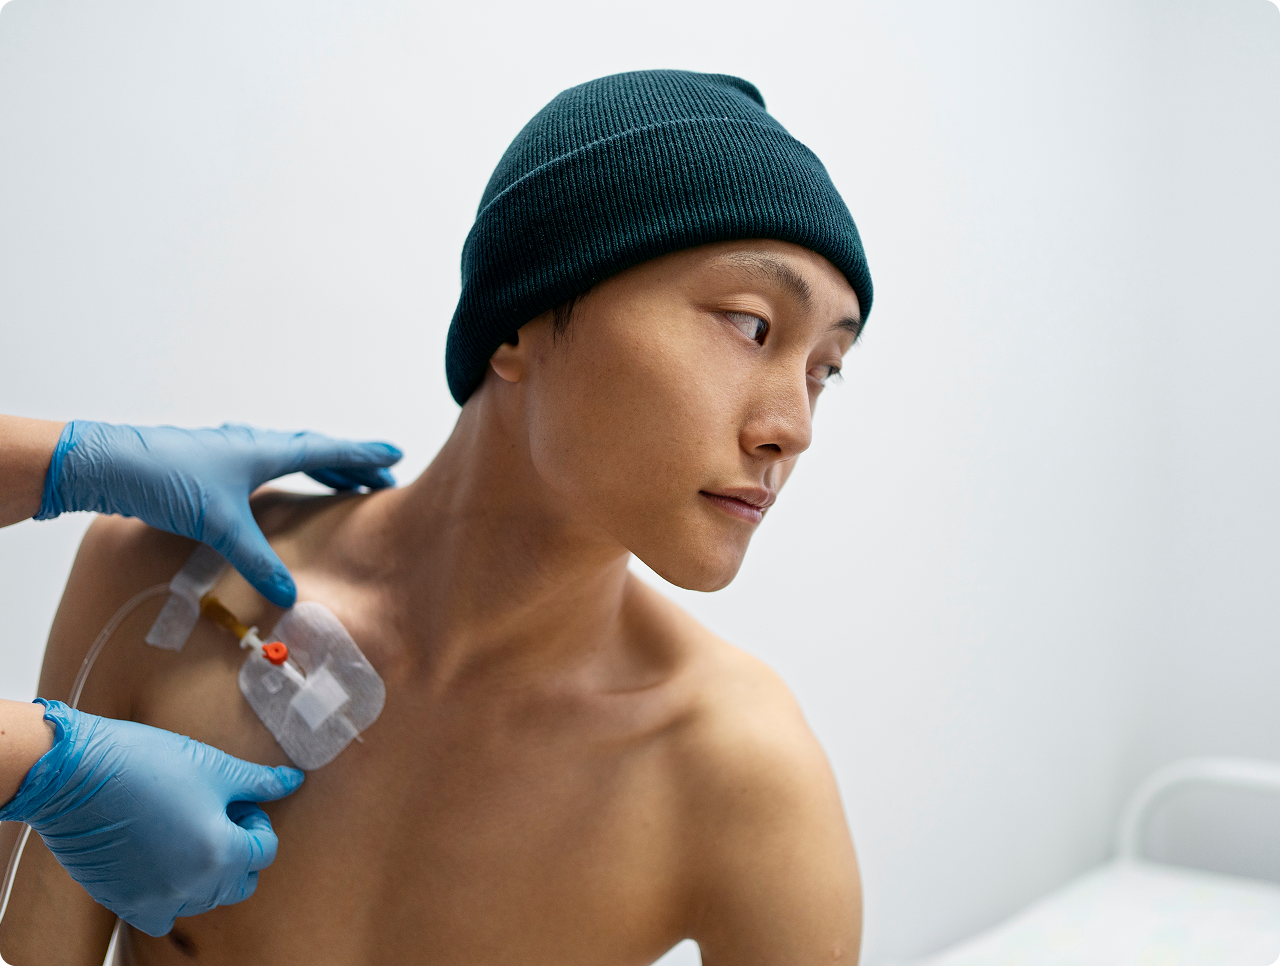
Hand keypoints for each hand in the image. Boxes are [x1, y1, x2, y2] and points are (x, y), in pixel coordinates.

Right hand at [0, 700, 303, 936]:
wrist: (74, 772)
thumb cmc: (147, 763)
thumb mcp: (215, 767)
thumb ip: (259, 782)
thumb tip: (293, 781)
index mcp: (219, 853)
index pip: (264, 851)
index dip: (255, 822)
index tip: (235, 801)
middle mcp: (190, 887)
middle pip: (239, 881)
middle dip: (238, 850)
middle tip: (215, 815)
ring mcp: (155, 899)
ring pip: (204, 899)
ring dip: (207, 872)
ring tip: (187, 830)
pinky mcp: (123, 902)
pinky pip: (162, 916)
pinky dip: (171, 896)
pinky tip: (162, 859)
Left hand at [37, 421, 401, 605]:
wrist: (106, 463)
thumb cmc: (165, 479)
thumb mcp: (219, 524)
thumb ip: (257, 559)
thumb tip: (290, 594)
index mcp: (265, 449)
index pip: (327, 451)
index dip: (363, 456)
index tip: (395, 455)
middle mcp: (252, 444)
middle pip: (314, 451)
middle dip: (349, 465)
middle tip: (379, 478)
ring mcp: (230, 451)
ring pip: (288, 455)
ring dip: (319, 467)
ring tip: (340, 483)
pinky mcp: (209, 463)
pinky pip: (265, 464)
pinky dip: (288, 473)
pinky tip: (278, 490)